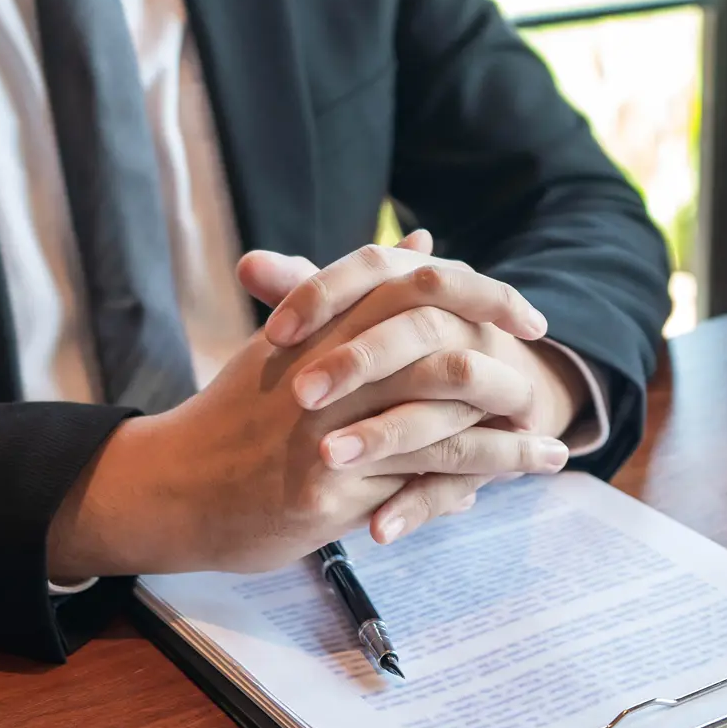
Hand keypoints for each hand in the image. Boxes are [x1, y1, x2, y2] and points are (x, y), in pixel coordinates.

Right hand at [46, 249, 571, 579]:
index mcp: (316, 324)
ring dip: (507, 438)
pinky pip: (417, 478)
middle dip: (504, 359)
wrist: (170, 489)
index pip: (410, 284)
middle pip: (435, 341)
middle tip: (549, 373)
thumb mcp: (293, 343)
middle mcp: (322, 366)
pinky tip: (509, 486)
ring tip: (555, 451)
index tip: (526, 314)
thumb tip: (422, 239)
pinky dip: (472, 478)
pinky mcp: (324, 484)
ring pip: (438, 417)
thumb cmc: (237, 420)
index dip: (479, 294)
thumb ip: (358, 291)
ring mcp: (324, 426)